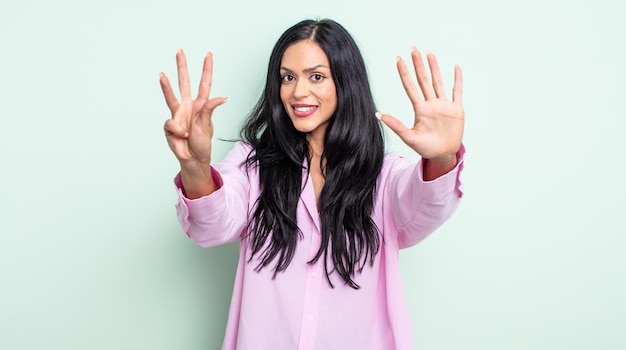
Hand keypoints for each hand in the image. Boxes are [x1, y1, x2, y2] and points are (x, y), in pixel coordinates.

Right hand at [160, 49, 227, 166]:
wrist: (192, 158)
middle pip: (185, 82)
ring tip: (161, 74)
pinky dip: (178, 131)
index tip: (208, 54)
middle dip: (182, 66)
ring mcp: (178, 114)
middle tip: (179, 51)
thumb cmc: (202, 143)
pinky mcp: (170, 124)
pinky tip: (182, 136)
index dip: (206, 69)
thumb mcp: (207, 125)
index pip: (204, 83)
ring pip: (171, 95)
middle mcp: (189, 106)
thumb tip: (224, 97)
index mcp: (201, 105)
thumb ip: (210, 108)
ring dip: (166, 85)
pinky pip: (171, 123)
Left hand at [378, 47, 463, 162]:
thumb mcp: (409, 137)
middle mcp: (431, 104)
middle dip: (418, 64)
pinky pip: (457, 91)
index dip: (404, 73)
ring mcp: (444, 105)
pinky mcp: (456, 109)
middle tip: (413, 48)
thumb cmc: (426, 148)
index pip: (410, 86)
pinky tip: (455, 66)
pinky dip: (457, 79)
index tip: (398, 58)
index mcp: (420, 109)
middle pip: (423, 79)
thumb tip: (377, 114)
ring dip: (434, 67)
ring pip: (438, 81)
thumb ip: (395, 125)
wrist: (443, 155)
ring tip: (429, 52)